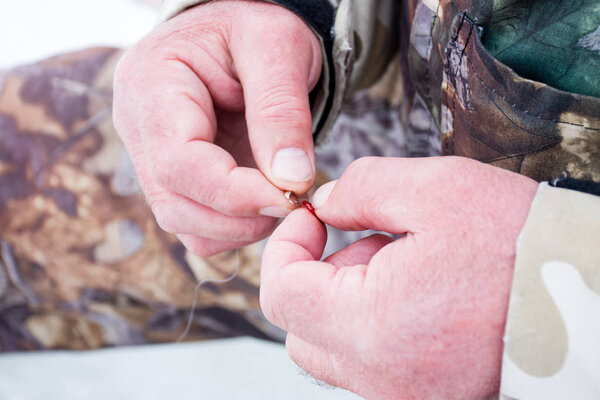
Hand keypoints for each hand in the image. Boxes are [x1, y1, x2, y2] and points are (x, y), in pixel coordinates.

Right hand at [113, 0, 320, 255]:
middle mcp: (139, 127)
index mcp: (151, 83)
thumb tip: (291, 180)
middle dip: (240, 216)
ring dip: (238, 226)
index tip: (290, 197)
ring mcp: (152, 156)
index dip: (233, 193)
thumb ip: (281, 111)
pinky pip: (196, 225)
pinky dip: (234, 227)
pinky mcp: (174, 178)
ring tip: (282, 197)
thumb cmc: (258, 28)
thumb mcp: (278, 48)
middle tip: (294, 201)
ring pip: (183, 222)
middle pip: (175, 202)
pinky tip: (264, 202)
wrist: (245, 34)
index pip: (178, 162)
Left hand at [260, 156, 537, 398]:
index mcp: (372, 328)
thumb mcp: (436, 190)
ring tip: (409, 264)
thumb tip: (325, 206)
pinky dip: (377, 323)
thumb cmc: (523, 248)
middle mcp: (381, 378)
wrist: (590, 301)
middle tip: (374, 239)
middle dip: (322, 273)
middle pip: (302, 327)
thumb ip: (360, 189)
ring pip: (335, 347)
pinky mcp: (426, 396)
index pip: (281, 293)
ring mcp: (404, 395)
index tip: (311, 219)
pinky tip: (423, 293)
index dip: (285, 245)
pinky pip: (372, 361)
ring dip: (350, 298)